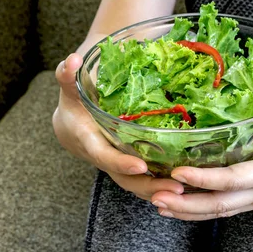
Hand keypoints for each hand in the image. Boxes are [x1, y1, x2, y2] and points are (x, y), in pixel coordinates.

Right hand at [53, 53, 184, 199]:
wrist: (72, 125)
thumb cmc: (74, 103)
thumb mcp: (69, 88)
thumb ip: (68, 75)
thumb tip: (72, 60)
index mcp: (89, 140)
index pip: (104, 155)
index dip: (121, 163)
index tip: (141, 166)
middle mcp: (104, 157)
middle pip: (125, 179)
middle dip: (149, 186)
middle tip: (175, 188)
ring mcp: (117, 165)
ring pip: (136, 185)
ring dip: (159, 191)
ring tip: (184, 191)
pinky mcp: (128, 167)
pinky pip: (143, 182)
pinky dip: (160, 187)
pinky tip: (183, 187)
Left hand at [150, 73, 252, 219]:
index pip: (235, 179)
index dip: (205, 178)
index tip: (177, 172)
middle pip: (221, 204)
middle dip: (186, 204)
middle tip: (154, 196)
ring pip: (221, 212)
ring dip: (189, 211)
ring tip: (157, 203)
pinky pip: (228, 210)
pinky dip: (203, 210)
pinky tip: (183, 206)